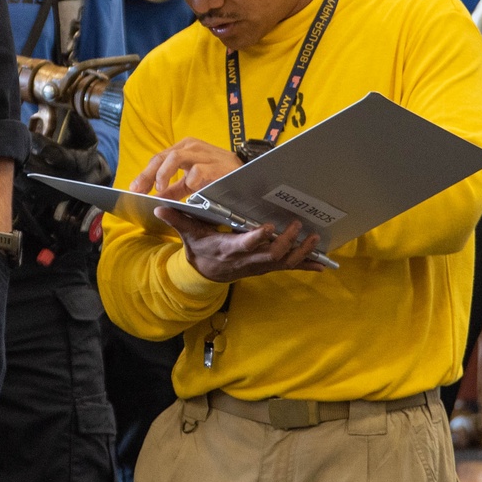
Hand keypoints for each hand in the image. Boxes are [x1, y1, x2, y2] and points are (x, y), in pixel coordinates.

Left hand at [131, 137, 242, 196]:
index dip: (144, 174)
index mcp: (184, 149)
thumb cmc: (217, 175)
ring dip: (164, 174)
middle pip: (162, 157)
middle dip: (148, 175)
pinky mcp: (216, 165)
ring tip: (160, 189)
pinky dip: (189, 181)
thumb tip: (155, 198)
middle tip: (139, 190)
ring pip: (175, 158)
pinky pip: (198, 171)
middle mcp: (191, 147)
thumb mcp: (191, 182)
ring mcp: (203, 154)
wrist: (247, 173)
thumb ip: (173, 189)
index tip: (133, 189)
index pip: (158, 158)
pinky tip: (188, 190)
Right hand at [155, 208, 322, 280]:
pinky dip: (305, 265)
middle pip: (271, 255)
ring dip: (301, 253)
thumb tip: (159, 208)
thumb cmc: (200, 249)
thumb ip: (177, 220)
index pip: (245, 245)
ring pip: (284, 263)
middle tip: (296, 226)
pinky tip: (322, 264)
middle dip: (286, 242)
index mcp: (229, 250)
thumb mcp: (188, 235)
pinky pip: (288, 268)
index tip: (267, 227)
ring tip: (313, 238)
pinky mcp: (267, 268)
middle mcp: (247, 260)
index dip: (257, 239)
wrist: (206, 274)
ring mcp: (259, 266)